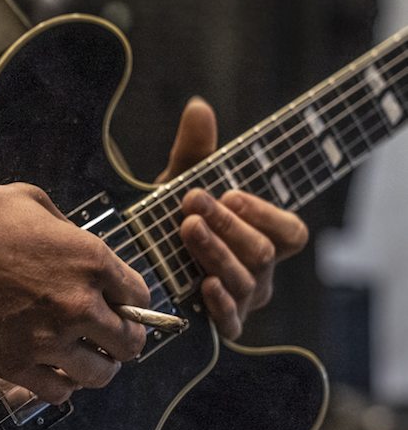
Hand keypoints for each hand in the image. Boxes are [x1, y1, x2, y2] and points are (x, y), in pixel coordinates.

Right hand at [0, 182, 149, 404]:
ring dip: (96, 369)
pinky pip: (57, 393)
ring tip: (84, 363)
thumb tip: (78, 249)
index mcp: (90, 260)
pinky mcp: (15, 364)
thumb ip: (67, 230)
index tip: (122, 310)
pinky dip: (60, 388)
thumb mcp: (31, 201)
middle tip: (109, 342)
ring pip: (99, 374)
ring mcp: (47, 339)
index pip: (139, 297)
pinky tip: (53, 376)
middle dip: (123, 342)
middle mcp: (77, 304)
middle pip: (128, 342)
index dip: (132, 304)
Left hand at [161, 98, 308, 338]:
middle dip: (228, 226)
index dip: (264, 214)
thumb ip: (194, 150)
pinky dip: (220, 304)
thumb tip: (197, 107)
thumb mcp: (181, 183)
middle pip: (263, 254)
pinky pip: (230, 321)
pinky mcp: (217, 323)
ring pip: (245, 281)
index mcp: (263, 239)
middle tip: (193, 204)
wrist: (137, 260)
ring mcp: (242, 300)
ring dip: (216, 252)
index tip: (229, 193)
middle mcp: (260, 272)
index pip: (291, 234)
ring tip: (188, 230)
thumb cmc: (172, 218)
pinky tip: (202, 285)